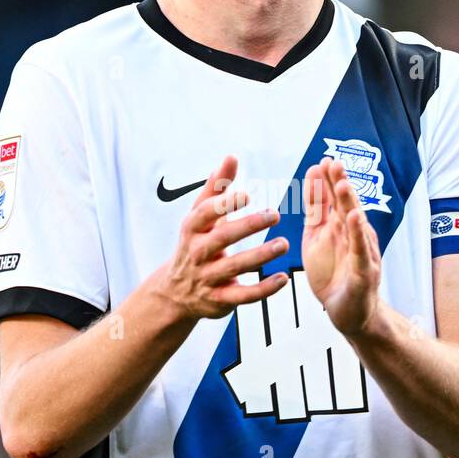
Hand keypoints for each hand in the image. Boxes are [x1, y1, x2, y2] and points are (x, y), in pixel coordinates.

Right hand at [159, 155, 288, 319]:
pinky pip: (243, 295)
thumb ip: (217, 188)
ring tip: (283, 244)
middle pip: (222, 238)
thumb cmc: (195, 244)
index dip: (225, 204)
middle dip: (248, 226)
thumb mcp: (200, 216)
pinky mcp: (219, 300)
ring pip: (235, 267)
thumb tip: (231, 157)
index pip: (205, 214)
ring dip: (260, 255)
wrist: (175, 292)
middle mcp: (198, 253)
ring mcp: (207, 278)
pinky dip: (264, 289)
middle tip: (275, 215)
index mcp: (193, 229)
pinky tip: (283, 278)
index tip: (247, 194)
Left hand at [302, 157, 380, 335]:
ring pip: (356, 224)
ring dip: (351, 203)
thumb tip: (312, 182)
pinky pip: (361, 250)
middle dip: (340, 183)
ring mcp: (361, 252)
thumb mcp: (316, 240)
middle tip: (333, 162)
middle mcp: (353, 235)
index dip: (327, 182)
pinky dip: (359, 234)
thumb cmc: (334, 276)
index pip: (333, 200)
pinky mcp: (364, 272)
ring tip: (343, 184)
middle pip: (346, 205)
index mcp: (339, 227)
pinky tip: (356, 218)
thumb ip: (316, 213)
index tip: (321, 161)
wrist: (348, 313)